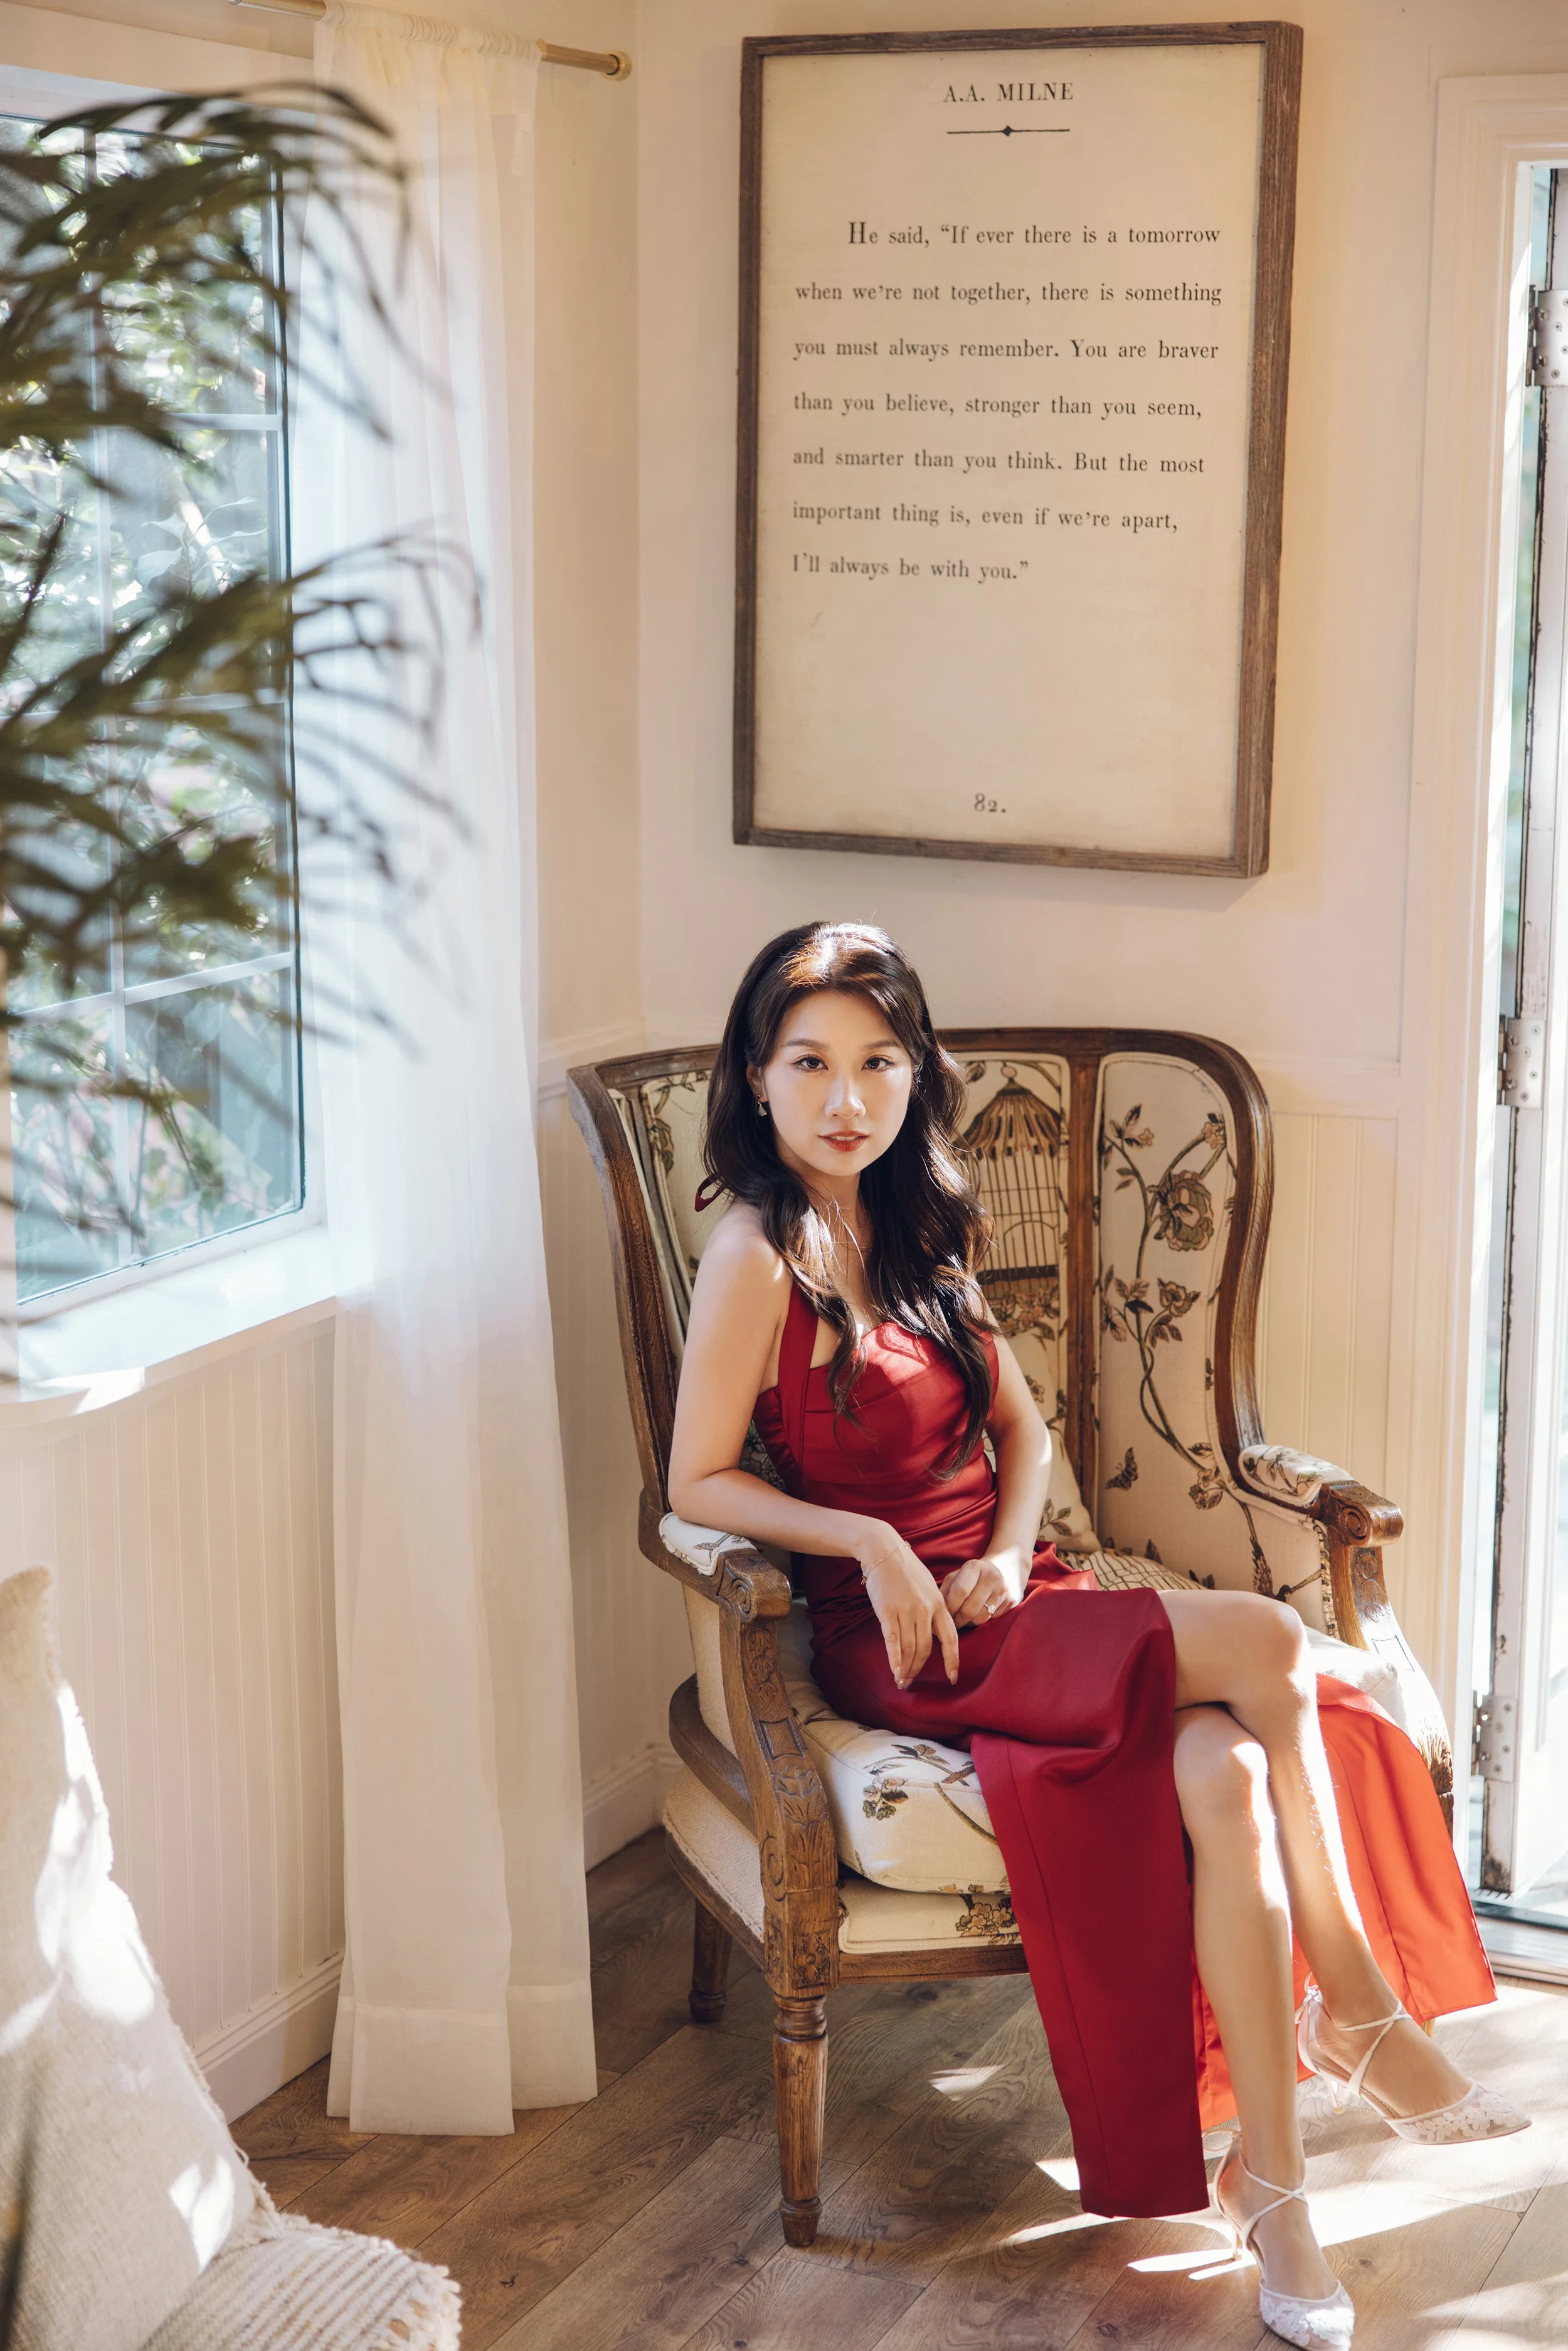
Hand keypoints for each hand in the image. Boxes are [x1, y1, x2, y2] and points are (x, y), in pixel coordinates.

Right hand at [856, 1523, 959, 1688]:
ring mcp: (907, 1611)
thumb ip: (934, 1608)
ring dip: (906, 1668)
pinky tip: (894, 1671)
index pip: (950, 1638)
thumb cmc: (905, 1569)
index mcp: (939, 1604)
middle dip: (919, 1668)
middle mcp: (926, 1610)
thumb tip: (934, 1630)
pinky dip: (894, 1659)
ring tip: (901, 1680)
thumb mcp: (928, 1586)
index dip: (952, 1660)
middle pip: (926, 1648)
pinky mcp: (888, 1612)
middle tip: (912, 1682)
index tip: (953, 1678)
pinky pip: (893, 1641)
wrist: (883, 1551)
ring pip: (910, 1648)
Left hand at [940, 1551, 1024, 1628]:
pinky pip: (991, 1620)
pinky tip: (976, 1617)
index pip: (960, 1592)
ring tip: (962, 1621)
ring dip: (968, 1624)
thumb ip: (944, 1592)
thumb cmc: (974, 1575)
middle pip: (969, 1609)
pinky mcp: (1012, 1601)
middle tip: (950, 1625)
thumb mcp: (957, 1576)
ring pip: (980, 1618)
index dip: (949, 1609)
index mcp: (974, 1566)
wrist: (1007, 1567)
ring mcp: (1004, 1589)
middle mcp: (991, 1576)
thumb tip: (934, 1614)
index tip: (942, 1616)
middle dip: (957, 1621)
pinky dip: (981, 1622)